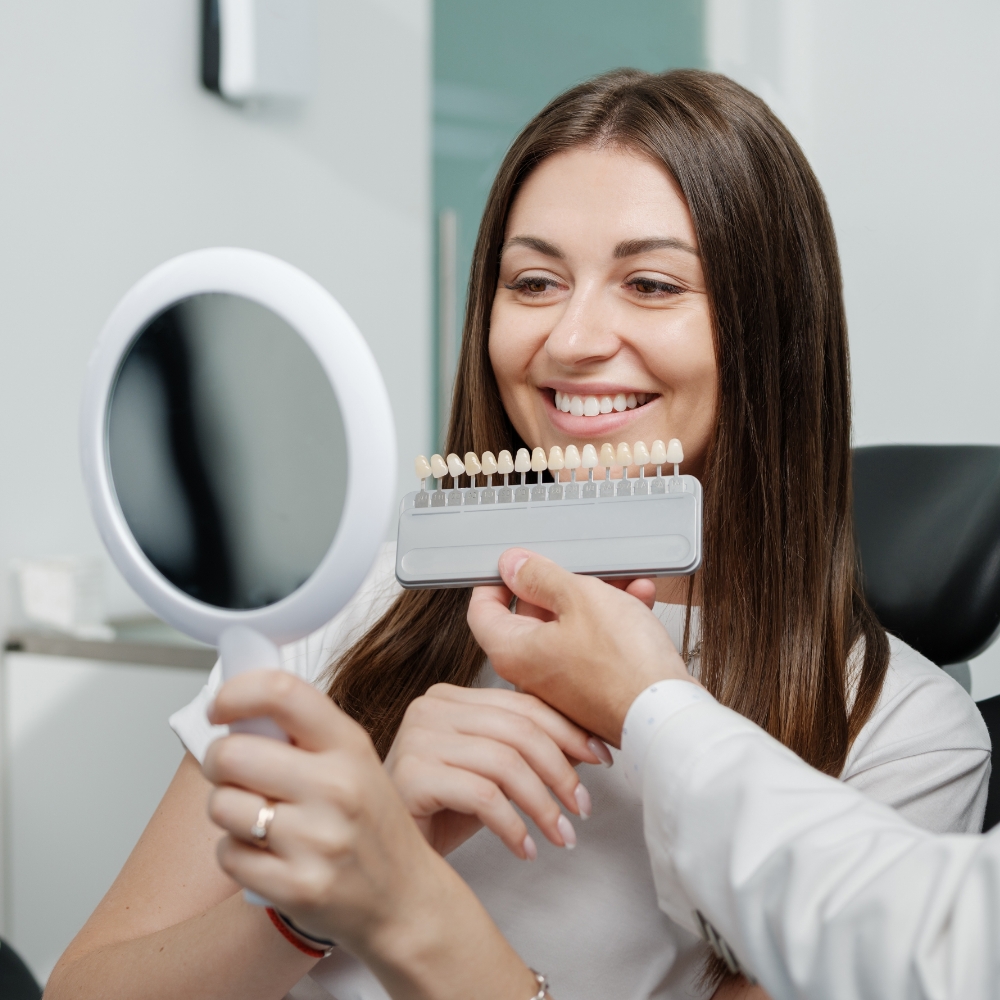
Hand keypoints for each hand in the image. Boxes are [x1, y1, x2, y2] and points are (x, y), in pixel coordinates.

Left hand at [203, 670, 455, 961]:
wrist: (405, 899)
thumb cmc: (372, 825)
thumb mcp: (355, 761)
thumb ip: (304, 734)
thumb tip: (237, 711)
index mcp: (350, 745)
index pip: (281, 693)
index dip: (235, 692)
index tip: (219, 707)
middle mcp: (337, 787)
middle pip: (230, 754)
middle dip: (219, 762)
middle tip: (237, 774)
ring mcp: (318, 839)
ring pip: (221, 804)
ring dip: (228, 811)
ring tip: (260, 819)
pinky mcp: (298, 886)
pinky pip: (227, 854)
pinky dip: (235, 854)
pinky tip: (268, 855)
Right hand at [385, 683, 611, 859]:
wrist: (388, 854)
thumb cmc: (439, 811)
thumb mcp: (490, 772)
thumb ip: (525, 749)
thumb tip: (586, 745)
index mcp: (449, 697)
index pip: (521, 703)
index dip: (568, 730)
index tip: (601, 758)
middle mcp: (429, 708)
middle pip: (518, 730)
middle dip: (561, 770)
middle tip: (582, 807)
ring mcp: (416, 738)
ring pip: (505, 763)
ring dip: (543, 804)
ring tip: (561, 835)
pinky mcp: (411, 775)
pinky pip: (483, 795)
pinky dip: (513, 825)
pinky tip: (525, 848)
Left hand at [467, 549, 696, 745]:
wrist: (668, 715)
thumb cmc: (623, 666)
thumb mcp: (580, 598)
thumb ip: (541, 577)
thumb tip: (513, 565)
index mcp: (514, 652)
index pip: (481, 611)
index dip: (495, 581)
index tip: (515, 564)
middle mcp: (532, 673)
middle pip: (530, 615)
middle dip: (560, 583)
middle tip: (579, 566)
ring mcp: (563, 684)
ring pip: (569, 626)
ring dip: (595, 597)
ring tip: (621, 580)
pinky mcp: (594, 689)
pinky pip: (594, 645)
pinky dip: (613, 620)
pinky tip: (637, 600)